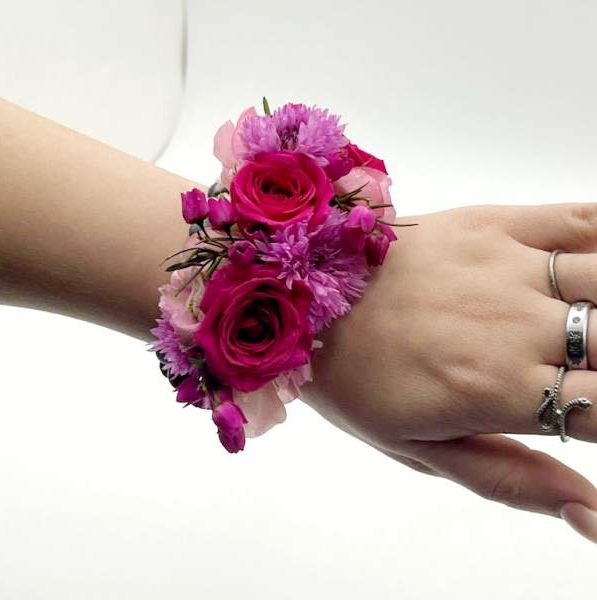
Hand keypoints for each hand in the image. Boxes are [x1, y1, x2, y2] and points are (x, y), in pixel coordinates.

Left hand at [301, 202, 596, 542]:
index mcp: (500, 391)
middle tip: (588, 369)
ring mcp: (507, 269)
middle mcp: (516, 328)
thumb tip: (592, 514)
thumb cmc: (355, 380)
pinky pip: (580, 218)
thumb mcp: (419, 451)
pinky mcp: (491, 224)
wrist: (306, 299)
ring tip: (595, 328)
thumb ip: (511, 479)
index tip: (595, 409)